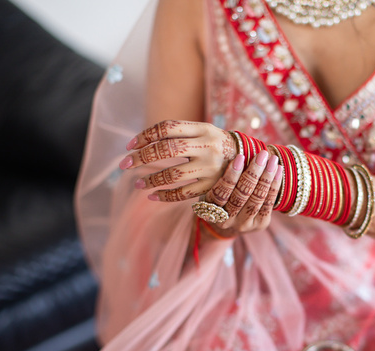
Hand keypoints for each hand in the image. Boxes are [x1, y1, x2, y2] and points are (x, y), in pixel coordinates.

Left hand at [121, 120, 237, 201]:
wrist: (249, 160)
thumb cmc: (216, 144)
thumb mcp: (203, 132)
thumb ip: (178, 134)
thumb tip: (142, 144)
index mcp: (203, 128)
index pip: (167, 128)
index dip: (145, 135)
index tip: (129, 146)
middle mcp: (207, 146)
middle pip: (167, 149)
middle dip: (142, 157)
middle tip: (124, 164)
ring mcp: (210, 168)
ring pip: (173, 174)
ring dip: (151, 180)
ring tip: (138, 183)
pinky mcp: (212, 186)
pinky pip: (184, 193)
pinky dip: (165, 196)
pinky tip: (153, 196)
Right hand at [204, 150, 282, 235]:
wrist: (230, 221)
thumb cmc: (220, 195)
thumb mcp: (212, 187)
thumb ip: (220, 174)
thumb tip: (237, 151)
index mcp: (210, 210)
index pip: (221, 192)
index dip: (231, 175)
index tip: (241, 156)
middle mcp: (226, 220)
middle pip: (241, 195)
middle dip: (253, 173)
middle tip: (262, 155)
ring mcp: (244, 224)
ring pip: (256, 199)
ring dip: (266, 177)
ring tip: (272, 160)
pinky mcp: (260, 224)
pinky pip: (268, 204)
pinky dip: (274, 186)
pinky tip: (278, 171)